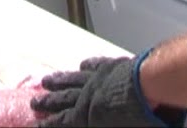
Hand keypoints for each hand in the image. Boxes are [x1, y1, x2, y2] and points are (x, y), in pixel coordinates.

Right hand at [30, 54, 186, 127]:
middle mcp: (87, 95)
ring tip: (46, 81)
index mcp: (86, 116)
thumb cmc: (138, 118)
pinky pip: (95, 65)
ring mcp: (99, 78)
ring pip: (74, 79)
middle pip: (62, 99)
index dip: (46, 125)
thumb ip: (102, 127)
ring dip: (59, 81)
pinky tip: (81, 65)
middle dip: (47, 102)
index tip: (33, 124)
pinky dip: (86, 66)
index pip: (61, 122)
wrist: (152, 85)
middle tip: (34, 102)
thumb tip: (89, 123)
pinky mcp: (113, 66)